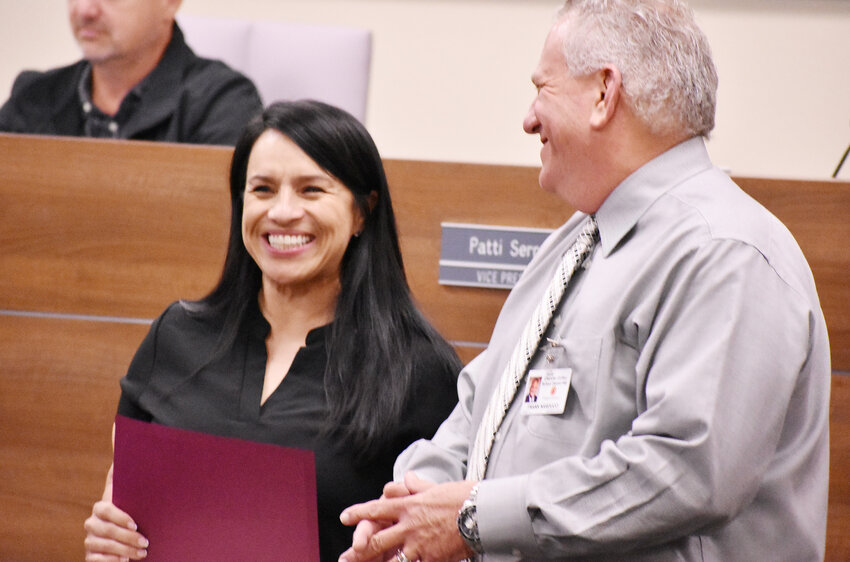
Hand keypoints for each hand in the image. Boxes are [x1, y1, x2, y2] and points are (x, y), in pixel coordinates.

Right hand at [84, 464, 148, 560]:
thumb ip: (126, 471)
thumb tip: (120, 430)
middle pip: (103, 530)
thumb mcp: (136, 495)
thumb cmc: (136, 512)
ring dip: (124, 550)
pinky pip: (96, 560)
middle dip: (125, 536)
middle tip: (145, 541)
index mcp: (104, 506)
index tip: (135, 523)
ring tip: (142, 552)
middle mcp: (93, 523)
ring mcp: (91, 540)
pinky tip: (123, 561)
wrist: (130, 538)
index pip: (104, 508)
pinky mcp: (92, 556)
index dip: (118, 516)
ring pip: (102, 546)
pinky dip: (111, 561)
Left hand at [339, 472, 476, 561]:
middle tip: (347, 556)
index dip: (358, 513)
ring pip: (392, 560)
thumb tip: (406, 476)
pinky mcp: (432, 558)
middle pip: (377, 540)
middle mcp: (410, 525)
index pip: (377, 508)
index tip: (344, 517)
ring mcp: (420, 544)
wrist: (483, 512)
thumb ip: (417, 485)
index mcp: (409, 505)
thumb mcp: (436, 487)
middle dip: (359, 551)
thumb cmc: (462, 496)